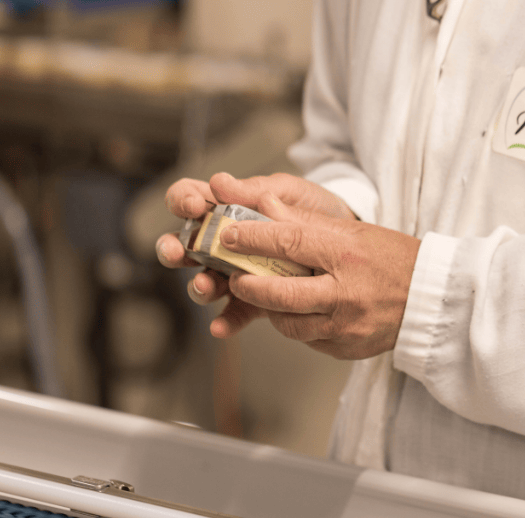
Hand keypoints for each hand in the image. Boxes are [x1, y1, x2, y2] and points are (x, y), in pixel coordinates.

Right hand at [155, 172, 357, 336]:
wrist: (350, 241)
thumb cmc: (316, 209)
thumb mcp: (290, 191)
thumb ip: (256, 190)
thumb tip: (219, 182)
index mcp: (226, 207)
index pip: (189, 200)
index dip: (183, 202)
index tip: (194, 206)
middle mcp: (223, 241)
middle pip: (184, 245)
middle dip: (174, 249)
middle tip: (179, 252)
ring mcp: (235, 271)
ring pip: (205, 281)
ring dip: (200, 285)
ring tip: (206, 286)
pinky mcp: (255, 298)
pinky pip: (235, 311)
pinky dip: (226, 320)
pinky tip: (221, 327)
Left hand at [221, 192, 420, 359]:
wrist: (432, 299)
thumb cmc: (394, 260)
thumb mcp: (354, 232)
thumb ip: (306, 222)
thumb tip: (264, 206)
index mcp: (347, 256)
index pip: (289, 243)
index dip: (252, 239)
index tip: (229, 234)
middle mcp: (346, 294)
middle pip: (280, 294)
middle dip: (249, 285)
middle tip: (236, 276)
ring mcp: (346, 326)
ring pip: (289, 325)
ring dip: (272, 310)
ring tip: (269, 295)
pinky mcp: (346, 349)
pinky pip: (308, 340)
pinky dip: (298, 325)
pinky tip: (301, 312)